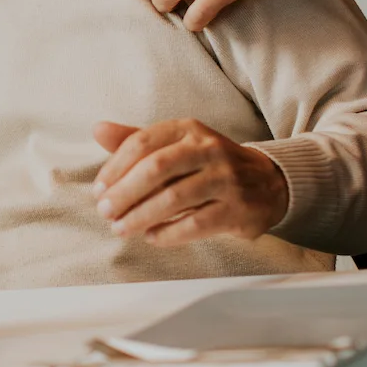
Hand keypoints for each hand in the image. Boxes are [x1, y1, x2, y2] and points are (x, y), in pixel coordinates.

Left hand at [90, 120, 288, 245]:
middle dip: (124, 192)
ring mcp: (226, 179)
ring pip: (174, 198)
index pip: (142, 143)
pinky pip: (195, 224)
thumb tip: (98, 129)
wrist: (268, 182)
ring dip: (140, 216)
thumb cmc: (209, 164)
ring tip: (121, 228)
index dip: (114, 168)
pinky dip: (168, 233)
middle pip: (156, 169)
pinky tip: (151, 237)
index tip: (98, 189)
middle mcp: (209, 149)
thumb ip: (137, 140)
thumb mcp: (177, 145)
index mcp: (188, 129)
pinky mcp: (238, 209)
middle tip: (105, 211)